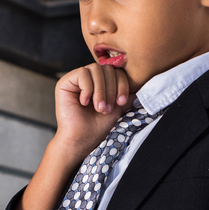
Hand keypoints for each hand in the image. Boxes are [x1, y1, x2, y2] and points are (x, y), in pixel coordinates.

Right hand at [13, 64, 132, 209]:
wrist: (80, 141)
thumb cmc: (97, 128)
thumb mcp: (118, 109)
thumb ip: (126, 95)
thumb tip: (142, 85)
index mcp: (102, 83)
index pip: (117, 72)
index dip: (122, 84)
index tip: (121, 102)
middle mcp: (90, 78)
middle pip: (107, 69)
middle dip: (111, 89)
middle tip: (107, 108)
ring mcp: (77, 79)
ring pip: (95, 69)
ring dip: (100, 91)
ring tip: (98, 108)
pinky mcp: (65, 82)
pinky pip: (82, 74)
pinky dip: (87, 88)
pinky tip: (84, 102)